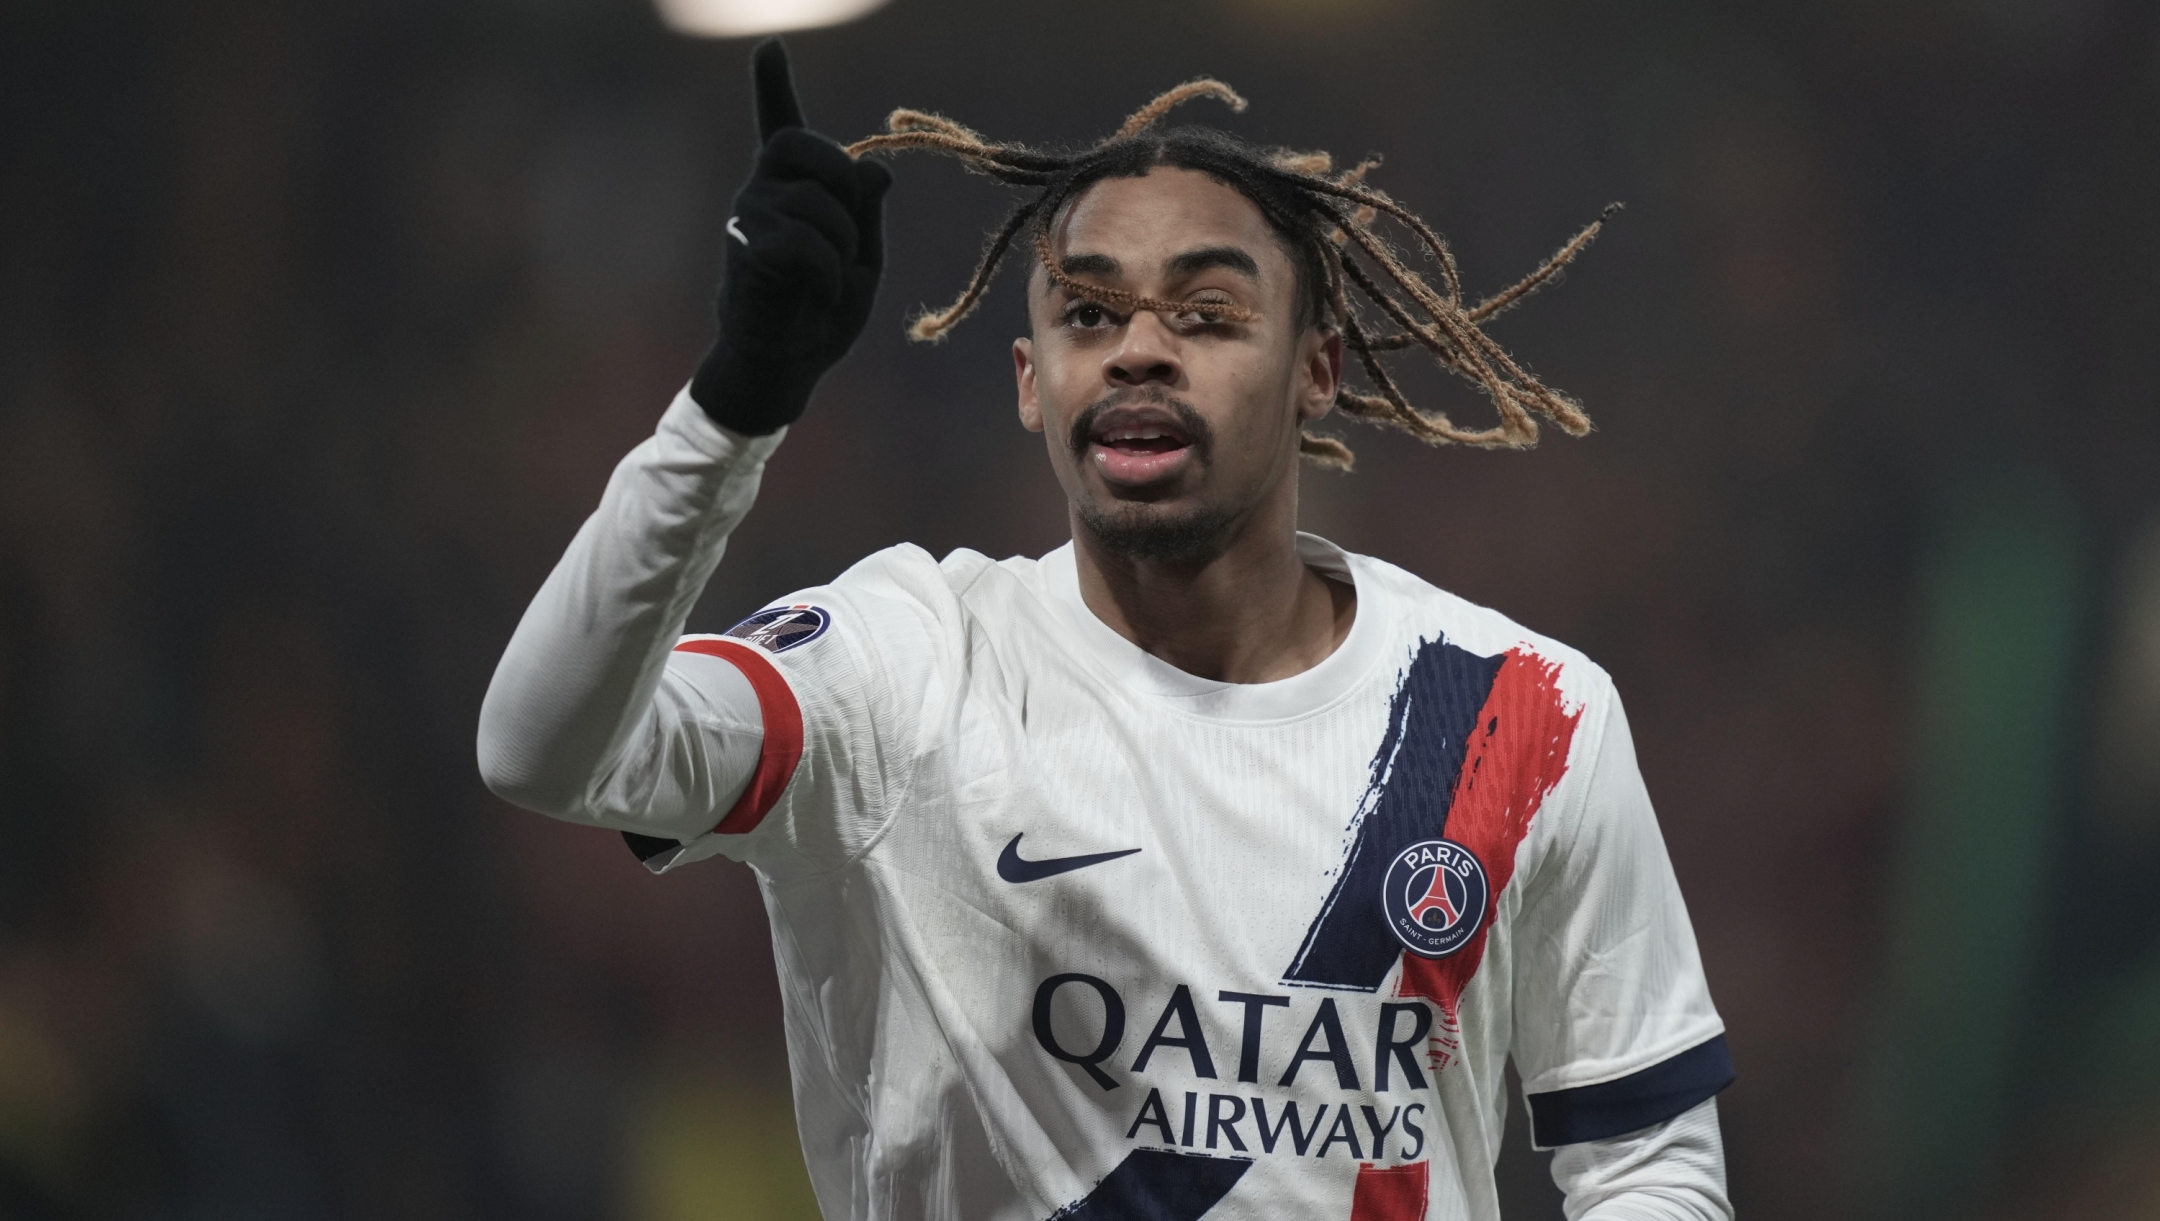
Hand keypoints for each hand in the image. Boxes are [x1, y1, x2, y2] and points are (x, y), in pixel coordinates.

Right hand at [690, 39, 891, 435]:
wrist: (788, 363)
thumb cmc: (822, 310)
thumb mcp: (861, 256)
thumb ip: (867, 211)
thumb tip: (877, 169)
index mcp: (791, 187)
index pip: (781, 124)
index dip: (773, 85)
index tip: (770, 45)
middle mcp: (762, 189)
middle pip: (807, 144)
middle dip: (841, 180)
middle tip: (848, 229)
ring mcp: (749, 214)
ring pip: (820, 204)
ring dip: (843, 247)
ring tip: (826, 280)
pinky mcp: (747, 247)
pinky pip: (808, 243)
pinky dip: (828, 274)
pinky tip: (816, 293)